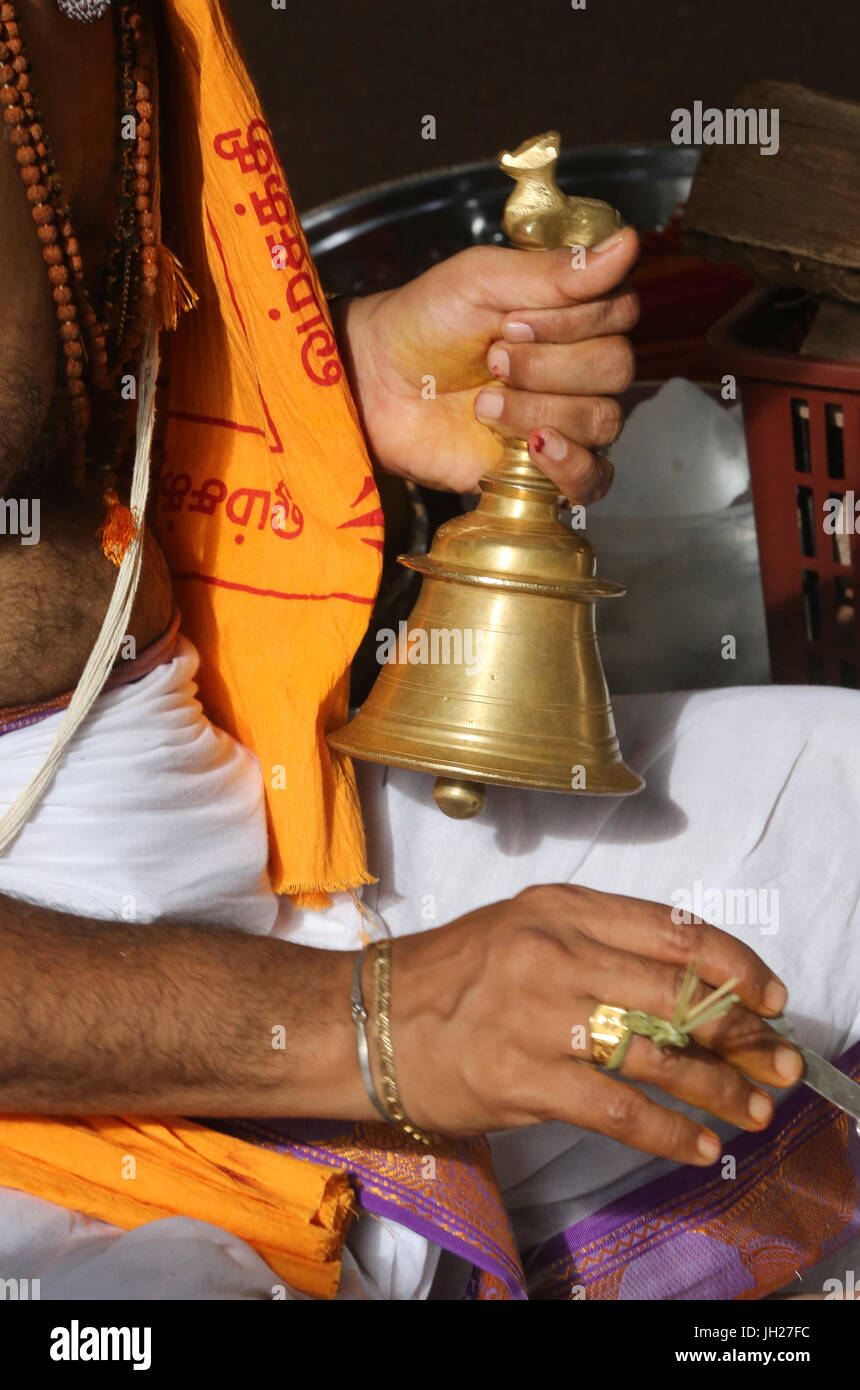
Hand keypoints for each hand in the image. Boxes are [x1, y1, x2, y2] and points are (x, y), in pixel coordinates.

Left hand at [335, 230, 639, 500]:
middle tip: (492, 358)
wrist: (376, 385)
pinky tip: (534, 448)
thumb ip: (555, 272)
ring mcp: (566, 419)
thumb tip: (629, 244)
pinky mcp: (546, 470)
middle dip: (549, 365)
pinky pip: (595, 479)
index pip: (620, 313)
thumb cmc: (424, 322)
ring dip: (540, 408)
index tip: (509, 320)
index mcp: (574, 314)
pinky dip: (573, 466)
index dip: (572, 321)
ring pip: (603, 419)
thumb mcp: (482, 279)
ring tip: (484, 402)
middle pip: (615, 368)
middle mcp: (580, 366)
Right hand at [386, 883, 802, 1162]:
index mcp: (561, 907)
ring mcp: (537, 1015)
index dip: (734, 965)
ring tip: (752, 1111)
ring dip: (719, 1088)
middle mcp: (554, 951)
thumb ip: (596, 945)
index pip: (672, 929)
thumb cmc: (451, 975)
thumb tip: (683, 989)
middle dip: (741, 1034)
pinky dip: (668, 1132)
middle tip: (779, 1062)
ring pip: (657, 1054)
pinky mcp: (521, 1077)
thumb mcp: (523, 928)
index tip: (771, 996)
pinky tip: (697, 1145)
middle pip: (676, 993)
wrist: (367, 1019)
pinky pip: (618, 1109)